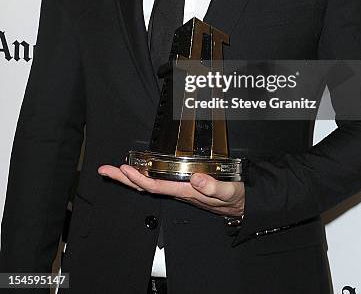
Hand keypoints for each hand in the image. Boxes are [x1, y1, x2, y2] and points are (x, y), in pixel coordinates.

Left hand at [97, 164, 244, 216]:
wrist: (241, 204)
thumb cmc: (235, 197)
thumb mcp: (230, 191)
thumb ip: (214, 187)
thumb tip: (196, 177)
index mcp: (187, 191)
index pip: (156, 185)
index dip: (138, 178)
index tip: (124, 169)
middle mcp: (179, 191)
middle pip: (145, 186)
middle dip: (124, 179)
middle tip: (105, 170)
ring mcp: (179, 189)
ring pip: (149, 184)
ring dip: (130, 177)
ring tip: (114, 170)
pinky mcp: (182, 186)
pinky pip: (157, 182)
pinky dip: (144, 176)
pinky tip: (137, 171)